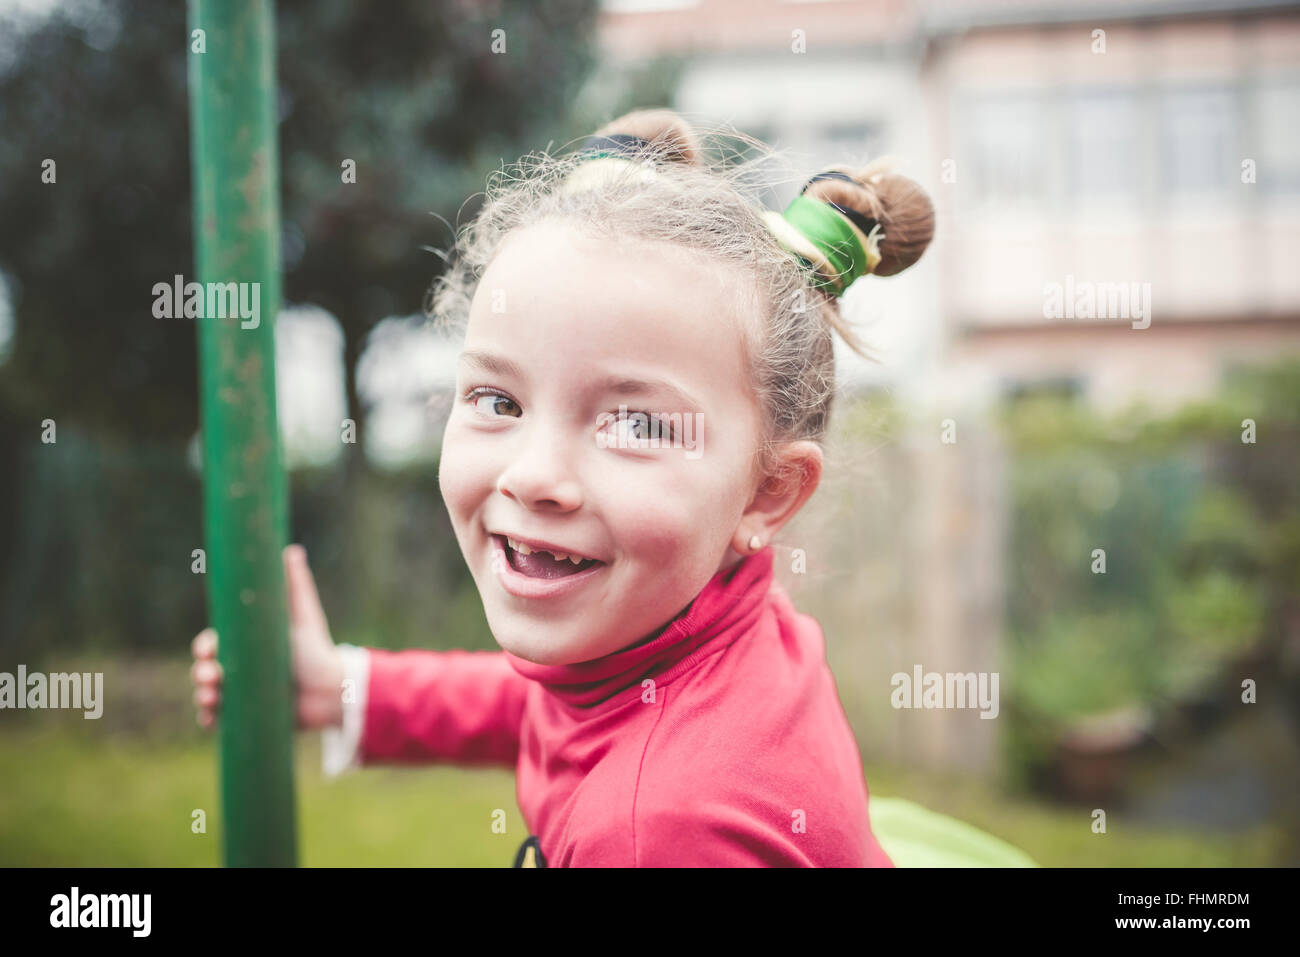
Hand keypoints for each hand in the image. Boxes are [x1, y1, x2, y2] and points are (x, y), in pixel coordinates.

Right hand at [190, 544, 345, 730]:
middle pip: (204, 668)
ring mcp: (237, 692)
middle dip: (200, 672)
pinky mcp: (244, 715)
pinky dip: (209, 720)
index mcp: (243, 644)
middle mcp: (236, 668)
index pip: (212, 643)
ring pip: (207, 694)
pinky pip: (217, 719)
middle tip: (211, 675)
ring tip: (212, 698)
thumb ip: (295, 584)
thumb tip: (290, 550)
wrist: (331, 687)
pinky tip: (211, 720)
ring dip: (202, 696)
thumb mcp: (303, 614)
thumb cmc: (314, 648)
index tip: (210, 651)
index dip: (205, 647)